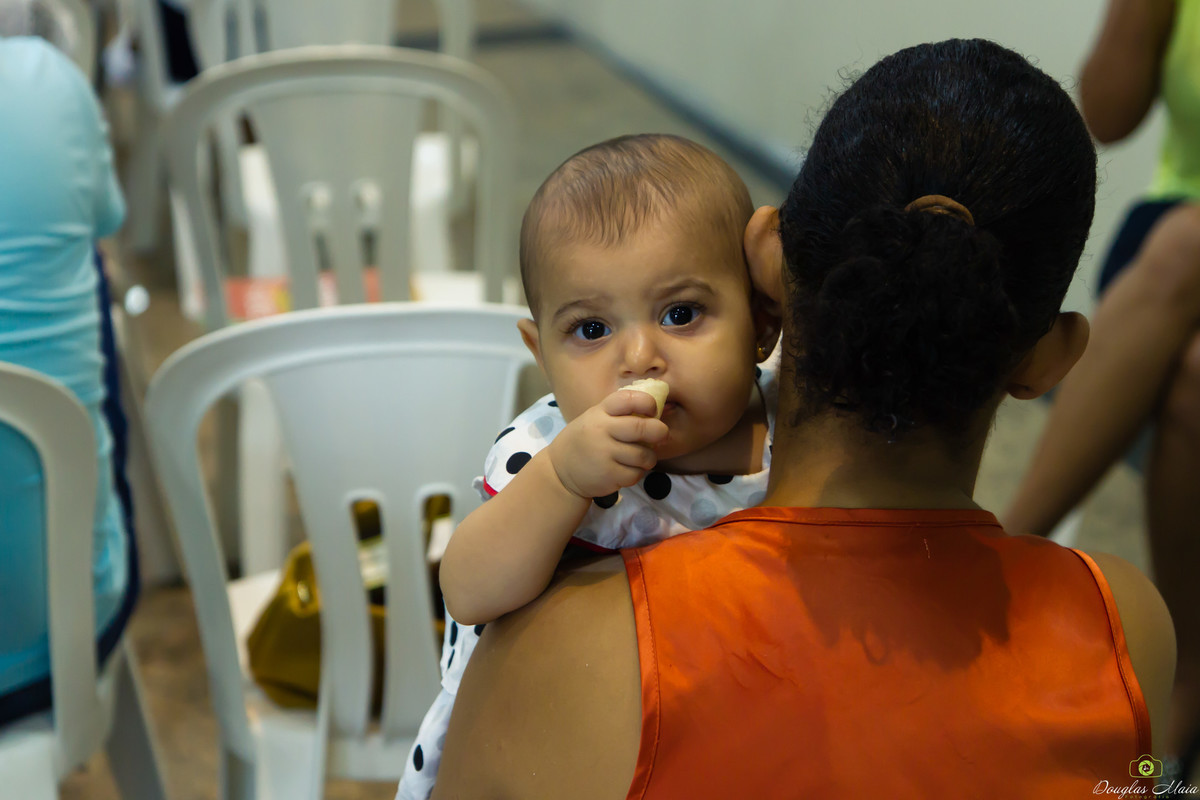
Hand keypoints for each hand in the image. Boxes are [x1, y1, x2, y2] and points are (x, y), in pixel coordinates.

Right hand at [546, 389, 669, 499]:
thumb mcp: (596, 418)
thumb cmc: (586, 439)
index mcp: (600, 412)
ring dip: (649, 458)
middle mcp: (601, 430)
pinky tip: (629, 470)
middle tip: (663, 434)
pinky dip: (637, 473)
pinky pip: (635, 474)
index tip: (653, 410)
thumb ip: (620, 414)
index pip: (627, 399)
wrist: (561, 469)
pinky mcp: (607, 475)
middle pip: (640, 428)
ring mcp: (603, 453)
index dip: (647, 402)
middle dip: (659, 431)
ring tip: (644, 457)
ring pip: (643, 455)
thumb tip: (657, 414)